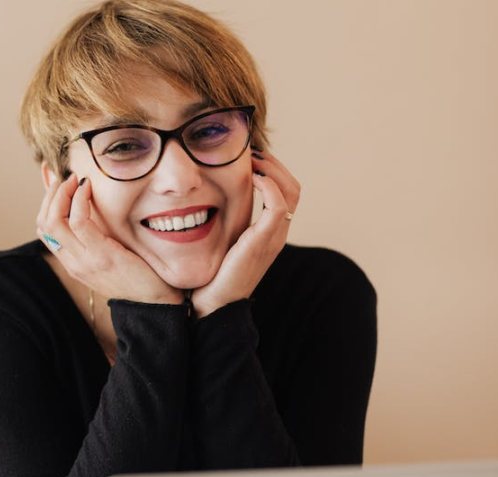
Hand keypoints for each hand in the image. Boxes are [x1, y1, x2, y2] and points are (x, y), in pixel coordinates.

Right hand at [37, 173, 183, 304]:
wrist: (156, 301)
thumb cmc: (139, 274)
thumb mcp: (110, 254)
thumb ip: (97, 236)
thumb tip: (91, 209)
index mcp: (73, 263)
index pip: (44, 230)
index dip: (45, 202)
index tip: (57, 182)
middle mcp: (73, 263)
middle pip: (43, 223)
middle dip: (50, 195)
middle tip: (65, 177)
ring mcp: (84, 261)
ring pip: (54, 221)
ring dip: (62, 193)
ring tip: (75, 179)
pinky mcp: (101, 255)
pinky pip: (79, 222)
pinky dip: (80, 199)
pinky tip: (88, 188)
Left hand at [190, 151, 300, 316]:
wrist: (213, 305)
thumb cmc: (211, 275)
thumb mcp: (220, 242)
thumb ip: (223, 222)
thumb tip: (203, 199)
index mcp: (269, 232)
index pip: (286, 191)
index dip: (272, 169)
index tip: (249, 156)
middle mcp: (277, 233)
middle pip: (294, 186)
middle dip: (274, 163)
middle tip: (251, 151)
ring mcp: (274, 237)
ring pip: (291, 191)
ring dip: (273, 168)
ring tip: (251, 159)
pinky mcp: (265, 241)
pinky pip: (278, 205)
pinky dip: (269, 185)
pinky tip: (251, 177)